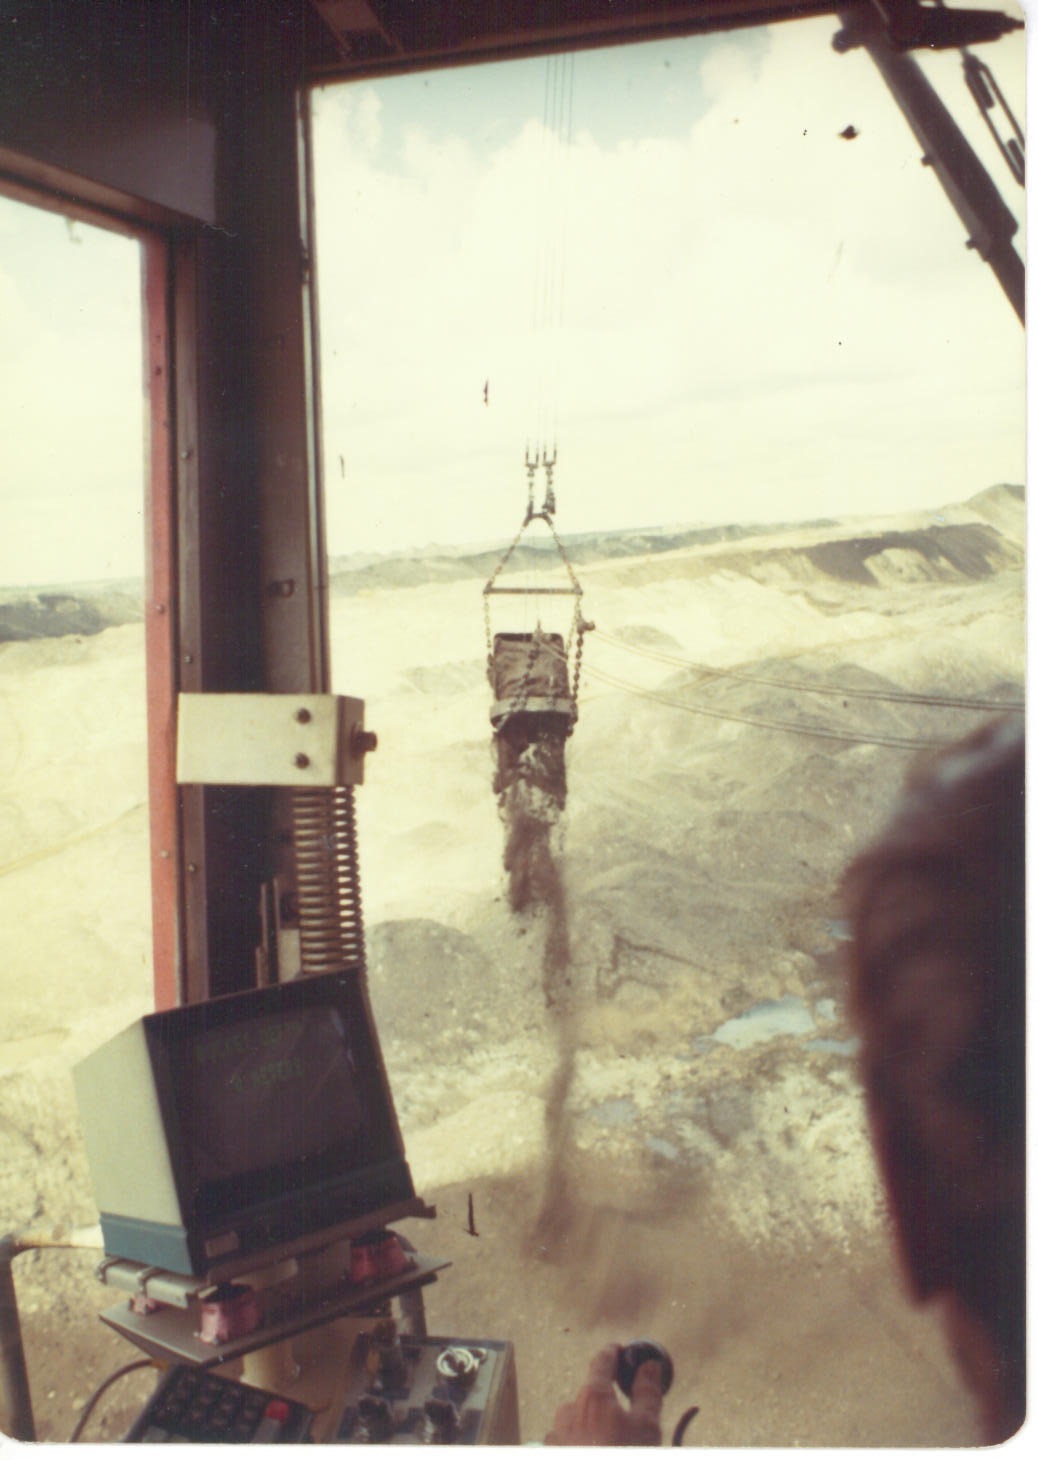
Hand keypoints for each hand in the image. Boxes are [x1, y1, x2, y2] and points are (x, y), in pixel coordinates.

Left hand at [545, 1343, 663, 1445]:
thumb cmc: (623, 1454)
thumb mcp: (646, 1428)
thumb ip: (648, 1393)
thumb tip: (649, 1365)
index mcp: (593, 1396)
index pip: (602, 1360)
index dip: (613, 1352)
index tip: (620, 1350)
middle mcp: (569, 1409)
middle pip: (590, 1395)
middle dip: (607, 1403)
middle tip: (626, 1422)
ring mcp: (557, 1434)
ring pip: (577, 1420)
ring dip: (591, 1426)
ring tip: (611, 1443)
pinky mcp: (552, 1452)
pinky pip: (567, 1441)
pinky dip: (580, 1443)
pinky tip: (594, 1451)